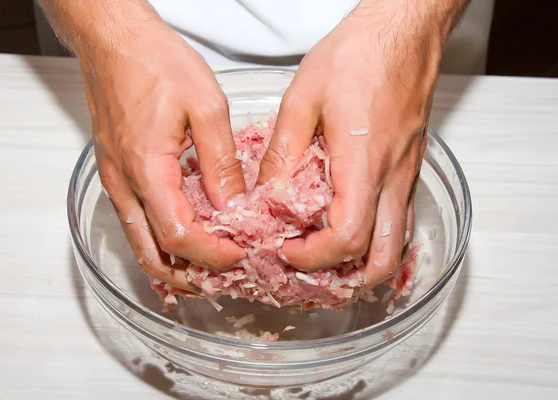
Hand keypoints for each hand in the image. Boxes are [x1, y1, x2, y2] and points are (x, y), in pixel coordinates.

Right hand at [80, 17, 245, 290]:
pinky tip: (183, 235)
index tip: (240, 254)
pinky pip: (135, 220)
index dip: (211, 254)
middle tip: (221, 279)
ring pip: (139, 241)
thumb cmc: (155, 63)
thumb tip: (234, 205)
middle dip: (187, 274)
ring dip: (171, 261)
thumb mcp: (206, 107)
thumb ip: (220, 163)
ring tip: (205, 265)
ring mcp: (115, 180)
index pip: (178, 236)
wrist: (115, 40)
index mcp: (146, 170)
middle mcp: (124, 184)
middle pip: (150, 253)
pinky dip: (159, 239)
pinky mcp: (117, 172)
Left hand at [258, 2, 445, 286]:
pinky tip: (350, 233)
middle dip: (343, 281)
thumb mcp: (303, 98)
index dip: (313, 257)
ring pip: (396, 247)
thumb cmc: (359, 55)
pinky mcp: (409, 171)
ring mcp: (405, 178)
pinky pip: (400, 223)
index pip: (346, 237)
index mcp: (363, 163)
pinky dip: (376, 243)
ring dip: (361, 267)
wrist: (403, 32)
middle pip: (381, 261)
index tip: (284, 250)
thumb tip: (266, 195)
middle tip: (309, 272)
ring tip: (326, 262)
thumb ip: (283, 152)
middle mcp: (391, 179)